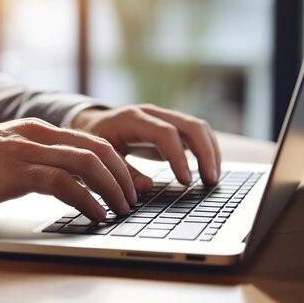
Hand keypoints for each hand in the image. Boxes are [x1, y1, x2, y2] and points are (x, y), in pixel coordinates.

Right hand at [0, 118, 136, 221]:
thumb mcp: (12, 155)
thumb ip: (39, 160)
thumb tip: (68, 180)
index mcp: (39, 131)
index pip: (92, 142)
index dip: (118, 164)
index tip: (131, 185)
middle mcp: (37, 135)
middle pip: (97, 149)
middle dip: (123, 176)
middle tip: (132, 199)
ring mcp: (26, 151)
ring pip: (85, 163)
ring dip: (110, 188)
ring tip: (120, 209)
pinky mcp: (15, 171)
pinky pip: (62, 183)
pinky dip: (86, 200)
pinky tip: (95, 214)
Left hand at [71, 104, 220, 185]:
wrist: (91, 123)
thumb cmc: (94, 141)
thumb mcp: (101, 156)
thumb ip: (122, 171)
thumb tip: (146, 188)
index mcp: (132, 119)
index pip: (165, 133)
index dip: (178, 157)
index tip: (185, 181)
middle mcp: (152, 114)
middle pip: (190, 125)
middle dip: (205, 152)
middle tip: (211, 180)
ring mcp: (164, 117)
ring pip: (197, 127)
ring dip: (210, 152)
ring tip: (213, 178)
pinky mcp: (171, 126)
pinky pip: (195, 134)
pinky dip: (206, 150)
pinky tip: (208, 170)